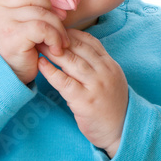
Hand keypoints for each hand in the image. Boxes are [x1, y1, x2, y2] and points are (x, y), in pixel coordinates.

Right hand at [0, 0, 70, 83]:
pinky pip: (42, 27)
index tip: (49, 11)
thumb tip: (58, 1)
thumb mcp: (23, 22)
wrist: (10, 77)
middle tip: (60, 27)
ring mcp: (2, 21)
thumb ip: (31, 6)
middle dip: (52, 10)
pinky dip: (55, 37)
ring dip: (58, 28)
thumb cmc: (22, 49)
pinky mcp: (12, 36)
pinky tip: (56, 48)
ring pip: (41, 12)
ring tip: (61, 42)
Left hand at [37, 30, 128, 157]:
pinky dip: (51, 71)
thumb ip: (97, 66)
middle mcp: (105, 72)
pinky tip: (41, 64)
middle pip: (79, 48)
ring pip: (72, 61)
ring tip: (37, 45)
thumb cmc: (112, 107)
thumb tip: (75, 51)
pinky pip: (64, 82)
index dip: (70, 33)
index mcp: (110, 65)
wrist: (122, 131)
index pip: (90, 41)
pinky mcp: (85, 101)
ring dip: (52, 52)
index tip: (54, 29)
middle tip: (41, 33)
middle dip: (58, 39)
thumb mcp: (110, 80)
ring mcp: (96, 86)